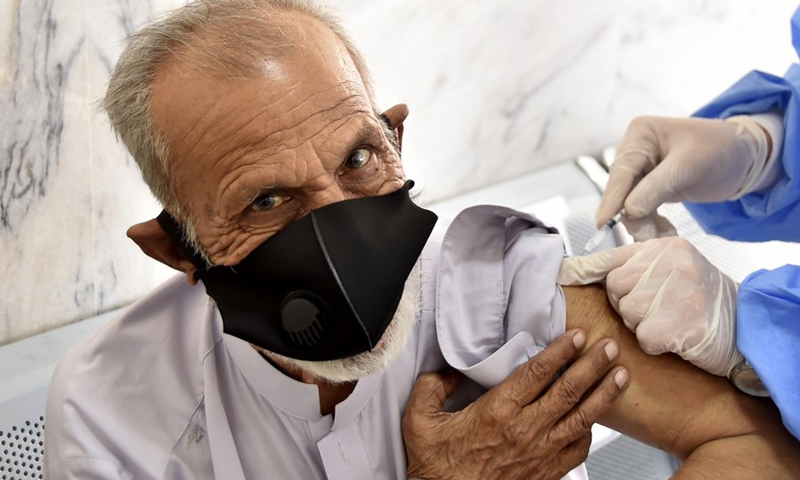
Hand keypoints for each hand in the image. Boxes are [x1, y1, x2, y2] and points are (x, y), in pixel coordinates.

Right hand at [402, 330, 627, 479]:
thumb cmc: (436, 465)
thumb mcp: (419, 420)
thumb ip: (431, 386)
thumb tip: (448, 369)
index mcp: (497, 411)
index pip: (537, 373)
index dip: (560, 351)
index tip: (577, 335)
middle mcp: (524, 430)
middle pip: (568, 391)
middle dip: (592, 366)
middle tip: (609, 347)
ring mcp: (539, 453)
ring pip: (581, 418)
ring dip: (604, 395)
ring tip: (620, 375)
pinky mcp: (546, 473)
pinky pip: (577, 449)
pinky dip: (590, 430)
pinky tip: (596, 417)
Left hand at [558, 237, 742, 375]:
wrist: (744, 328)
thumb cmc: (700, 300)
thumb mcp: (671, 267)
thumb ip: (631, 262)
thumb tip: (575, 266)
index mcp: (665, 247)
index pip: (612, 257)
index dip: (586, 271)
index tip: (562, 274)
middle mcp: (671, 262)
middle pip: (615, 288)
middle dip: (626, 304)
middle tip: (656, 308)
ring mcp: (678, 291)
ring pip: (626, 313)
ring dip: (641, 325)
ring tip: (668, 320)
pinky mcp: (681, 323)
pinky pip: (643, 337)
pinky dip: (655, 344)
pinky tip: (675, 337)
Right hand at [597, 116, 766, 239]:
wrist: (746, 158)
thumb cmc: (721, 149)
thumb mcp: (689, 165)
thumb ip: (656, 188)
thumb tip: (628, 212)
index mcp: (641, 134)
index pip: (621, 170)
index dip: (611, 198)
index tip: (602, 222)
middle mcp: (636, 151)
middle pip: (622, 189)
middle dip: (632, 214)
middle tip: (644, 236)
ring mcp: (642, 171)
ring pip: (630, 203)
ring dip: (644, 223)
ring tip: (660, 236)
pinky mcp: (651, 188)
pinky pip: (643, 210)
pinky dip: (653, 224)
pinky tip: (666, 232)